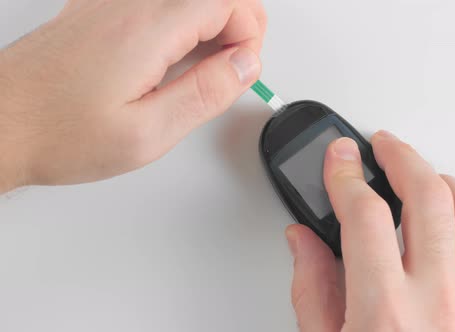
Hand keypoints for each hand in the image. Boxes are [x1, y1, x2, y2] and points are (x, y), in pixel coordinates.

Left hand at [0, 0, 265, 192]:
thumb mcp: (148, 132)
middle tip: (232, 65)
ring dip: (209, 21)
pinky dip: (179, 20)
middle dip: (238, 22)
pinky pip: (156, 1)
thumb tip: (245, 65)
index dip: (249, 33)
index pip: (227, 0)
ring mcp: (110, 2)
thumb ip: (206, 94)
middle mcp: (128, 4)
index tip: (241, 68)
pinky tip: (171, 55)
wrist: (0, 124)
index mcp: (147, 30)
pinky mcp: (97, 9)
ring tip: (204, 65)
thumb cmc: (59, 132)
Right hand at [286, 131, 454, 330]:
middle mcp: (435, 301)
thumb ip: (311, 288)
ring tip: (428, 174)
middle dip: (402, 158)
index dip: (345, 175)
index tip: (338, 159)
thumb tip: (303, 240)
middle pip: (428, 198)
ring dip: (449, 184)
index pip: (363, 215)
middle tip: (384, 147)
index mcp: (383, 308)